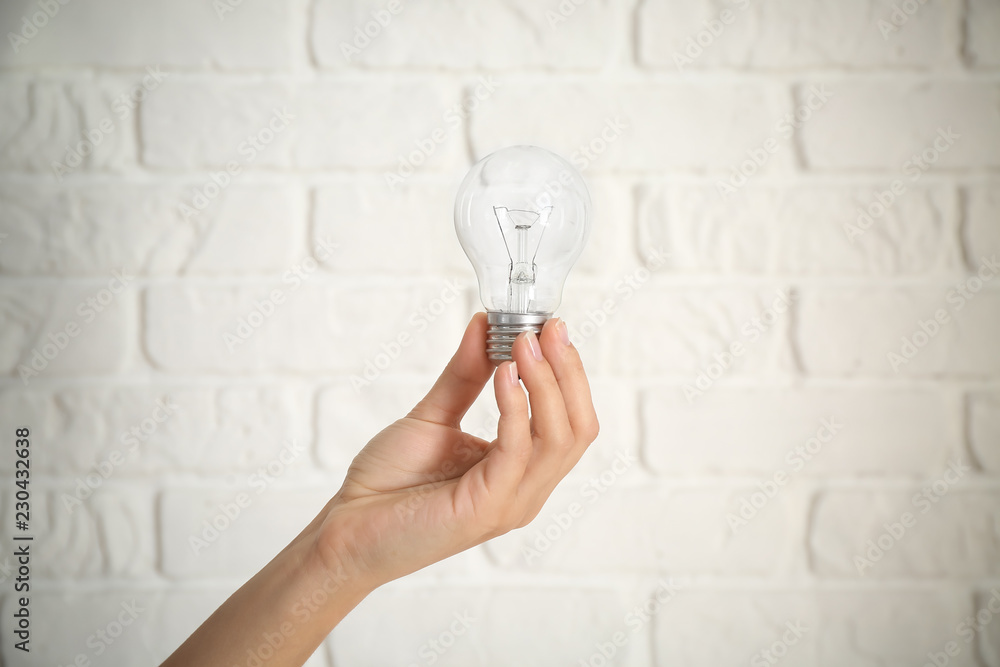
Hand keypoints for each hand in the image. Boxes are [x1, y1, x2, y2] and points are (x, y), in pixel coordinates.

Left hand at [314, 312, 599, 587]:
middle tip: (547, 328)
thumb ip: (466, 374)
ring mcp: (511, 502)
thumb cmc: (390, 482)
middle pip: (579, 427)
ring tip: (522, 342)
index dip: (567, 371)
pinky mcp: (488, 508)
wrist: (348, 527)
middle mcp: (527, 489)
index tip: (548, 326)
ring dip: (545, 382)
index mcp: (521, 469)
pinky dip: (515, 406)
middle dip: (568, 371)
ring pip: (560, 438)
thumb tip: (485, 323)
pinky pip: (518, 450)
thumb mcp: (436, 415)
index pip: (572, 420)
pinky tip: (502, 373)